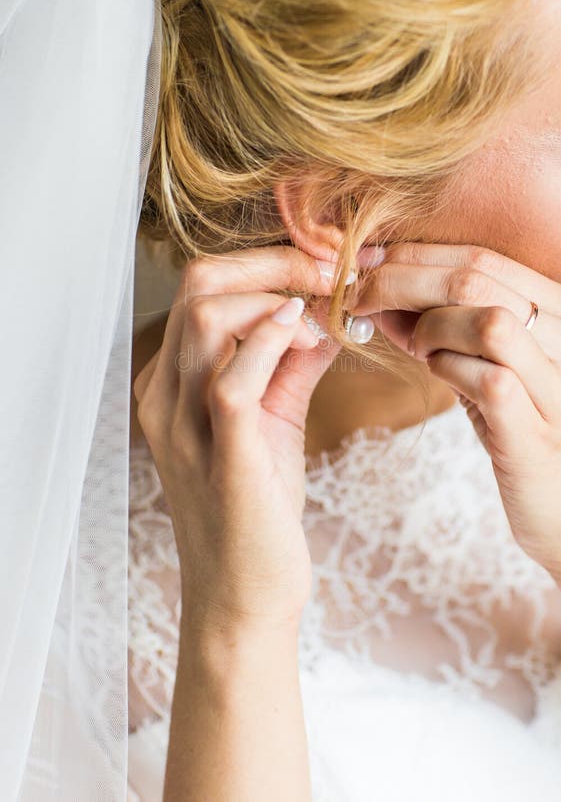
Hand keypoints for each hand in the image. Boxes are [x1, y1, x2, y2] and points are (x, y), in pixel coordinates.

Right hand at [133, 247, 341, 632]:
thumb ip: (291, 365)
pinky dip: (272, 343)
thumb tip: (325, 313)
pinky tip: (309, 337)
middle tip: (331, 270)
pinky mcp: (221, 457)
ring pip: (207, 319)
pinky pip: (233, 379)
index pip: (202, 288)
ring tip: (325, 310)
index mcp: (171, 382)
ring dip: (276, 297)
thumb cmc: (257, 509)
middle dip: (272, 263)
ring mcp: (184, 427)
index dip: (265, 263)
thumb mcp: (273, 421)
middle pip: (197, 286)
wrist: (245, 596)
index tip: (322, 263)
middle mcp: (164, 396)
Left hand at [350, 242, 560, 584]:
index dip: (415, 254)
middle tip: (357, 295)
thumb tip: (378, 291)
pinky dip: (447, 369)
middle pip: (476, 279)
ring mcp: (556, 385)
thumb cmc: (519, 431)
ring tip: (417, 347)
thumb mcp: (482, 367)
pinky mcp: (537, 433)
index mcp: (555, 312)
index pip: (481, 256)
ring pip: (486, 321)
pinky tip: (438, 374)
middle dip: (399, 279)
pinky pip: (488, 381)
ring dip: (429, 326)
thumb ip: (442, 329)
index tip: (365, 259)